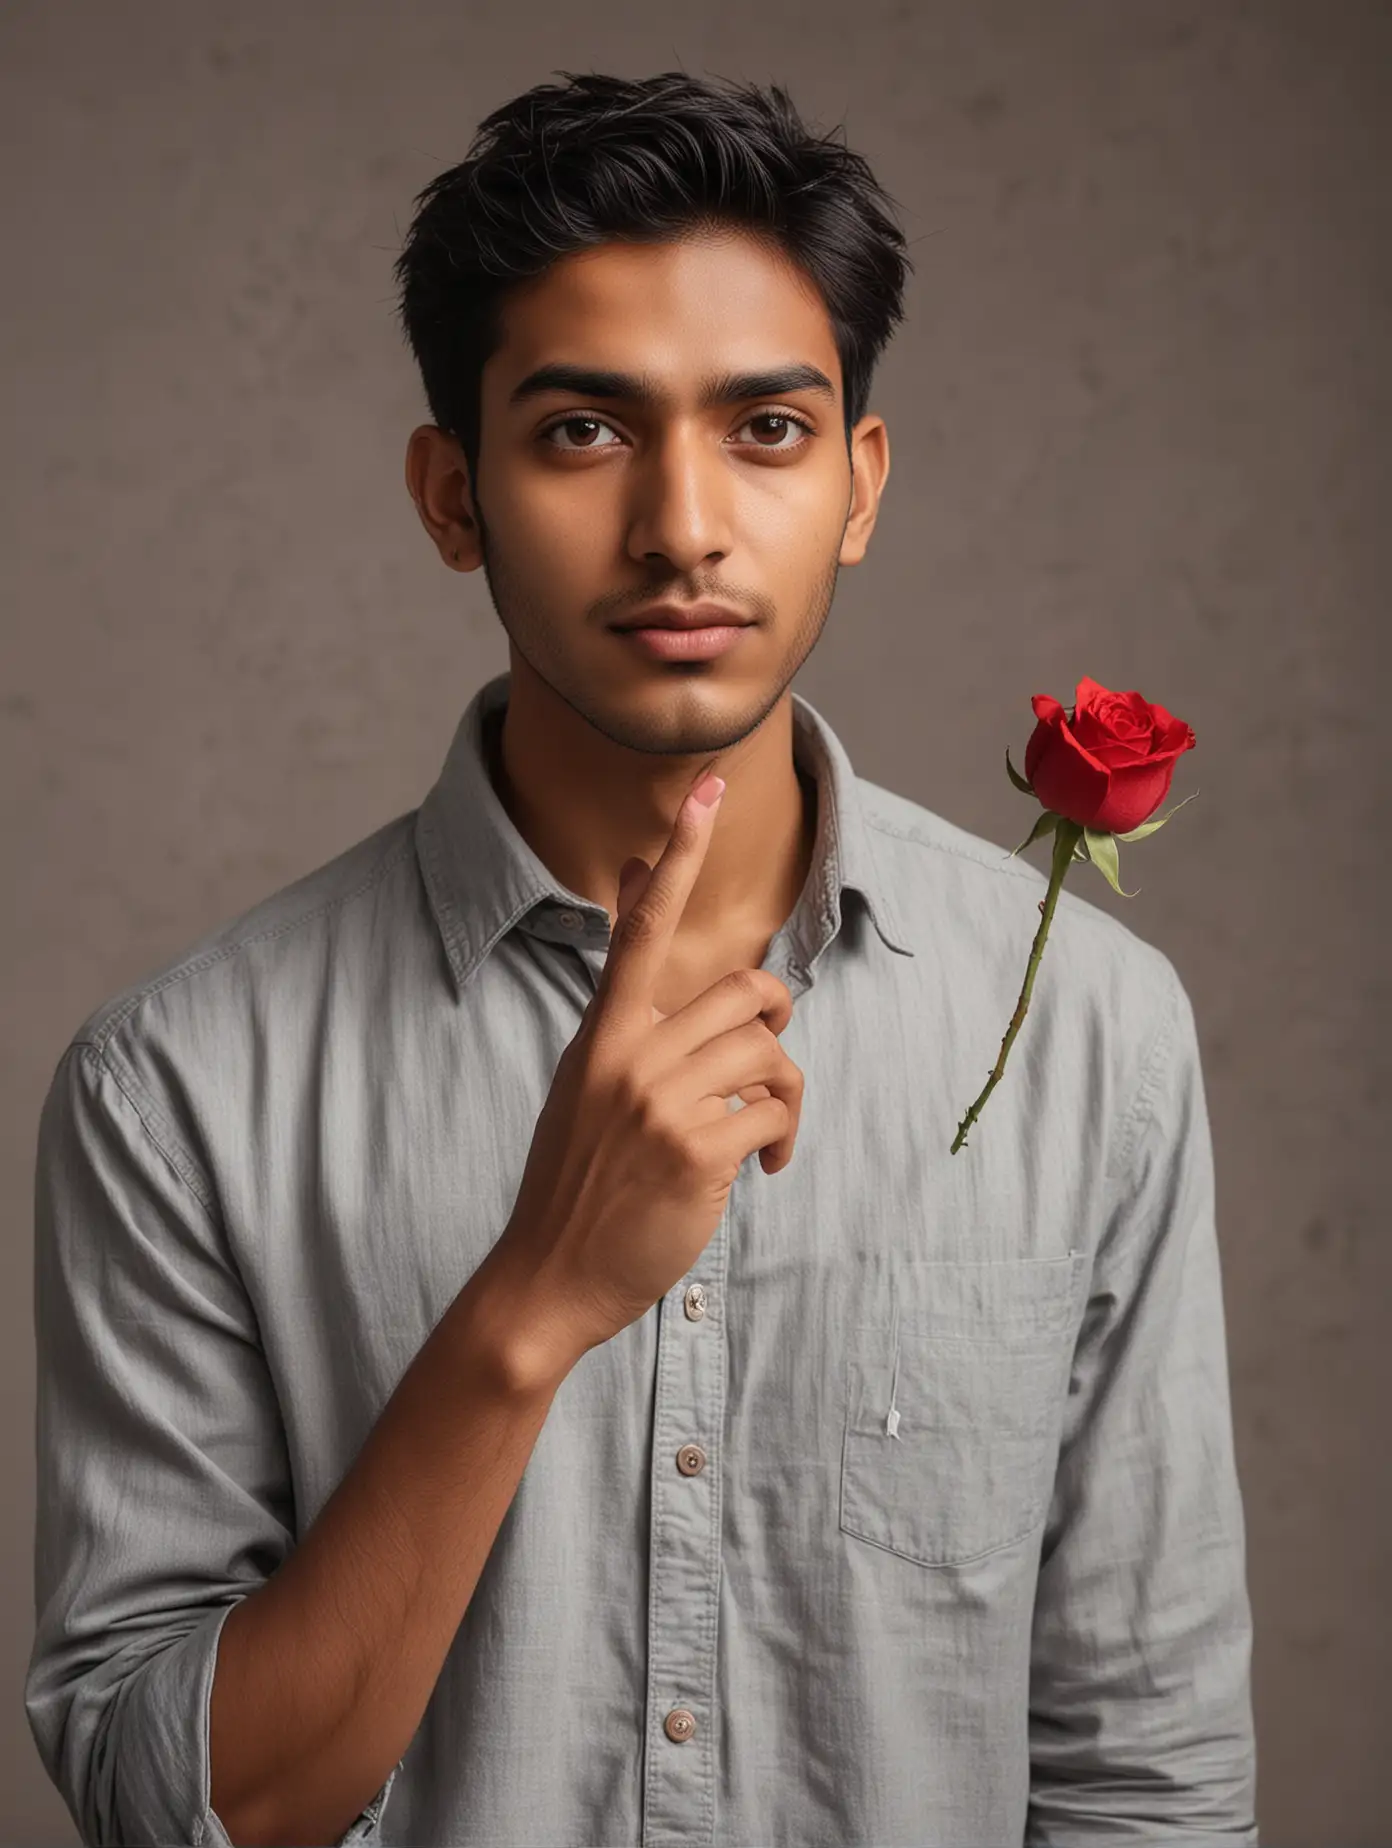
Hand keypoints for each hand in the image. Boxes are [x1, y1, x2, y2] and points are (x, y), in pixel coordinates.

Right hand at [492, 766, 803, 1363]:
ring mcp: (661, 1102)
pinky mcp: (698, 1151)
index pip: (642, 925)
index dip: (680, 853)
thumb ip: (621, 1008)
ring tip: (764, 1132)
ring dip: (783, 1091)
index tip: (707, 787)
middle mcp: (628, 1056)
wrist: (547, 1278)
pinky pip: (774, 1110)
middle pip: (743, 987)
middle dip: (777, 1015)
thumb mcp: (583, 1081)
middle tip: (769, 1055)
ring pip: (769, 1050)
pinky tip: (763, 1166)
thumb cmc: (575, 1179)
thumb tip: (634, 906)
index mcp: (600, 1034)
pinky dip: (781, 1136)